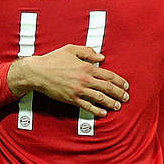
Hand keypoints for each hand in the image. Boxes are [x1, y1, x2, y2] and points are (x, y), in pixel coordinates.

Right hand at [9, 45, 129, 117]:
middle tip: (126, 97)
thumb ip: (88, 52)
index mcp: (87, 67)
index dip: (119, 81)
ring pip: (100, 98)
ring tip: (118, 106)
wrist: (38, 72)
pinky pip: (87, 106)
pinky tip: (103, 113)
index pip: (108, 75)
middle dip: (119, 93)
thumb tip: (101, 57)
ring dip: (111, 103)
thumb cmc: (53, 59)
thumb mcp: (71, 49)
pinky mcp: (71, 99)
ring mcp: (78, 90)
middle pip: (107, 88)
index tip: (126, 85)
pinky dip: (96, 110)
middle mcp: (85, 79)